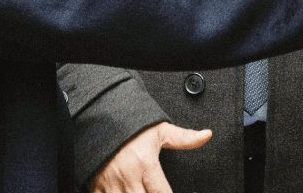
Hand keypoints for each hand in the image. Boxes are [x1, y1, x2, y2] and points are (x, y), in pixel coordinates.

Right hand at [90, 121, 210, 192]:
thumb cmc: (130, 126)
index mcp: (146, 164)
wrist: (98, 117)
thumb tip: (206, 136)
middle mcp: (128, 176)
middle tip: (153, 192)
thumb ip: (184, 138)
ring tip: (141, 191)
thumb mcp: (159, 130)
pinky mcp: (96, 186)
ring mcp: (110, 184)